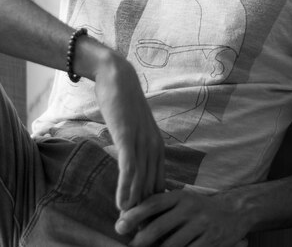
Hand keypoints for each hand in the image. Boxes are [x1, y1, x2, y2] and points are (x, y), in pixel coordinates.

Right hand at [94, 50, 164, 210]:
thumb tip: (132, 171)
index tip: (145, 224)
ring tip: (126, 225)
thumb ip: (135, 150)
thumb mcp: (133, 131)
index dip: (153, 207)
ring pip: (141, 182)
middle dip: (144, 212)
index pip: (158, 184)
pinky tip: (120, 204)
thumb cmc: (123, 104)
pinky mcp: (127, 136)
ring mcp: (142, 141)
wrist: (117, 76)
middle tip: (134, 232)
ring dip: (134, 206)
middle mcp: (154, 146)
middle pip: (152, 187)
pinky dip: (125, 188)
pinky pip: (128, 167)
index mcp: (158, 147)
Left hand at [115, 189, 248, 246]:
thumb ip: (163, 208)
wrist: (235, 210)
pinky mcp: (211, 242)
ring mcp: (201, 226)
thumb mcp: (184, 200)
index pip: (153, 203)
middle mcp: (190, 209)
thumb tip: (134, 221)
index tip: (119, 225)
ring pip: (171, 246)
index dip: (135, 214)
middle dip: (140, 241)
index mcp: (180, 196)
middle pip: (158, 227)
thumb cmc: (201, 208)